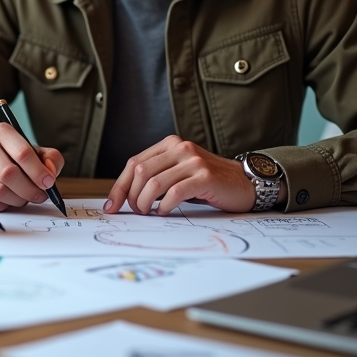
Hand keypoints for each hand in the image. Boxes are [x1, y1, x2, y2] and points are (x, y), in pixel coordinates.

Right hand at [0, 122, 64, 210]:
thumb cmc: (19, 157)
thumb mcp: (38, 152)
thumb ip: (52, 159)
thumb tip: (50, 172)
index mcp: (3, 132)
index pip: (22, 152)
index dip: (38, 171)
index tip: (49, 182)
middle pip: (9, 174)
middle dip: (29, 189)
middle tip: (41, 195)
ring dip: (19, 199)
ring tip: (27, 196)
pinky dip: (6, 205)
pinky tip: (12, 199)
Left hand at [104, 135, 255, 215]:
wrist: (244, 182)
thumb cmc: (208, 181)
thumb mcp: (179, 170)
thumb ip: (157, 175)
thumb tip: (125, 196)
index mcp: (169, 144)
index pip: (134, 163)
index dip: (120, 186)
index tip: (111, 206)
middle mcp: (180, 148)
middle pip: (140, 172)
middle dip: (131, 196)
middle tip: (136, 211)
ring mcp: (193, 161)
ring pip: (154, 183)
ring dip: (145, 202)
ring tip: (148, 212)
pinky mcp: (204, 176)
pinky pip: (175, 192)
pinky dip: (164, 205)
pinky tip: (164, 211)